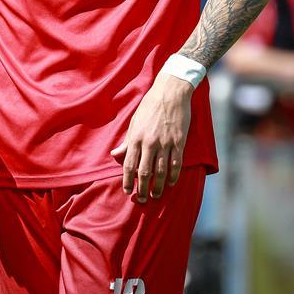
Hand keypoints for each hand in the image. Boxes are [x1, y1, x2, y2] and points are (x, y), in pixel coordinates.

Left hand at [111, 73, 192, 203]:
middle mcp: (149, 143)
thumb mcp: (133, 122)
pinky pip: (176, 163)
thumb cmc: (149, 107)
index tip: (127, 191)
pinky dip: (173, 175)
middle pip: (144, 172)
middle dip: (142, 188)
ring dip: (158, 186)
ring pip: (161, 171)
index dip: (128, 180)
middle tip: (141, 200)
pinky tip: (172, 183)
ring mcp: (165, 143)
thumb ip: (126, 141)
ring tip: (156, 195)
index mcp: (136, 138)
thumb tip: (114, 154)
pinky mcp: (179, 142)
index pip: (129, 165)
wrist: (170, 93)